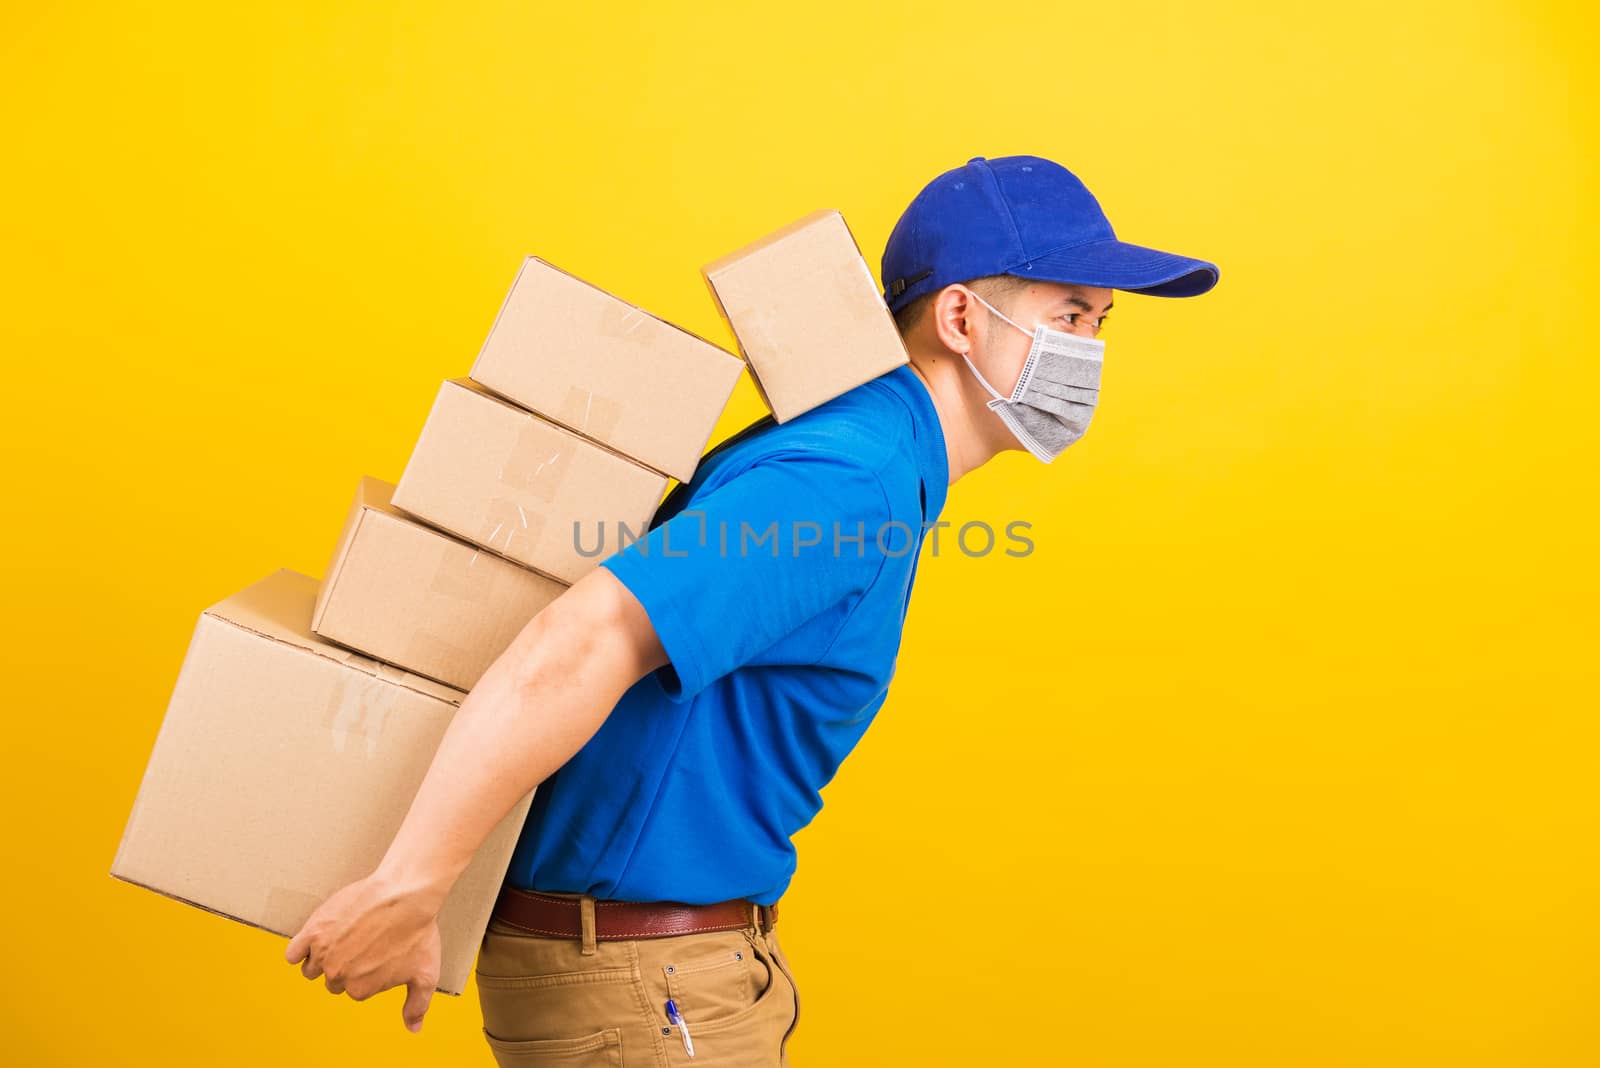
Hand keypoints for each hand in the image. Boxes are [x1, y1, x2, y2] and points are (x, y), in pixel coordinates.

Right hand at [284, 872, 442, 1032]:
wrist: (405, 894)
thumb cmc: (417, 932)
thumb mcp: (426, 973)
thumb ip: (417, 1006)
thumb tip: (413, 1029)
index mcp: (360, 989)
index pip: (352, 989)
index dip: (363, 972)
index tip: (374, 955)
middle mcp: (338, 975)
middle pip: (331, 979)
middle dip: (343, 966)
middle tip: (360, 945)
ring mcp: (323, 953)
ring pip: (311, 967)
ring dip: (321, 958)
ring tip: (340, 940)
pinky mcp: (313, 931)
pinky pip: (292, 952)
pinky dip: (299, 949)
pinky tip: (311, 941)